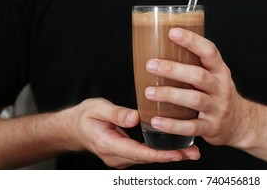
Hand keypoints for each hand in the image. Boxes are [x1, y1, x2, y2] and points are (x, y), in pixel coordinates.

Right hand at [62, 98, 199, 168]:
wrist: (72, 128)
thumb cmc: (84, 116)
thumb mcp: (97, 108)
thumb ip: (116, 114)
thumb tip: (135, 119)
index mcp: (109, 145)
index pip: (138, 153)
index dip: (159, 155)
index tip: (177, 154)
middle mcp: (116, 156)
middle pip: (148, 159)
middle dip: (171, 157)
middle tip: (193, 153)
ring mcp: (120, 158)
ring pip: (148, 159)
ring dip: (169, 156)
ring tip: (191, 152)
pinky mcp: (124, 155)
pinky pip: (144, 155)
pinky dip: (160, 152)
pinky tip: (174, 148)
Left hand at [144, 28, 252, 147]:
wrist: (240, 122)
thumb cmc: (218, 93)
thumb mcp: (215, 75)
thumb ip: (196, 63)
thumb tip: (162, 44)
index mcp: (220, 70)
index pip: (209, 51)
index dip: (192, 41)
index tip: (172, 32)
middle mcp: (221, 88)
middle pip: (199, 76)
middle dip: (173, 69)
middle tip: (151, 65)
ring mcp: (217, 108)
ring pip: (195, 99)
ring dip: (170, 95)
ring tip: (149, 92)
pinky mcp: (211, 127)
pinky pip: (191, 126)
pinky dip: (172, 124)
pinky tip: (156, 120)